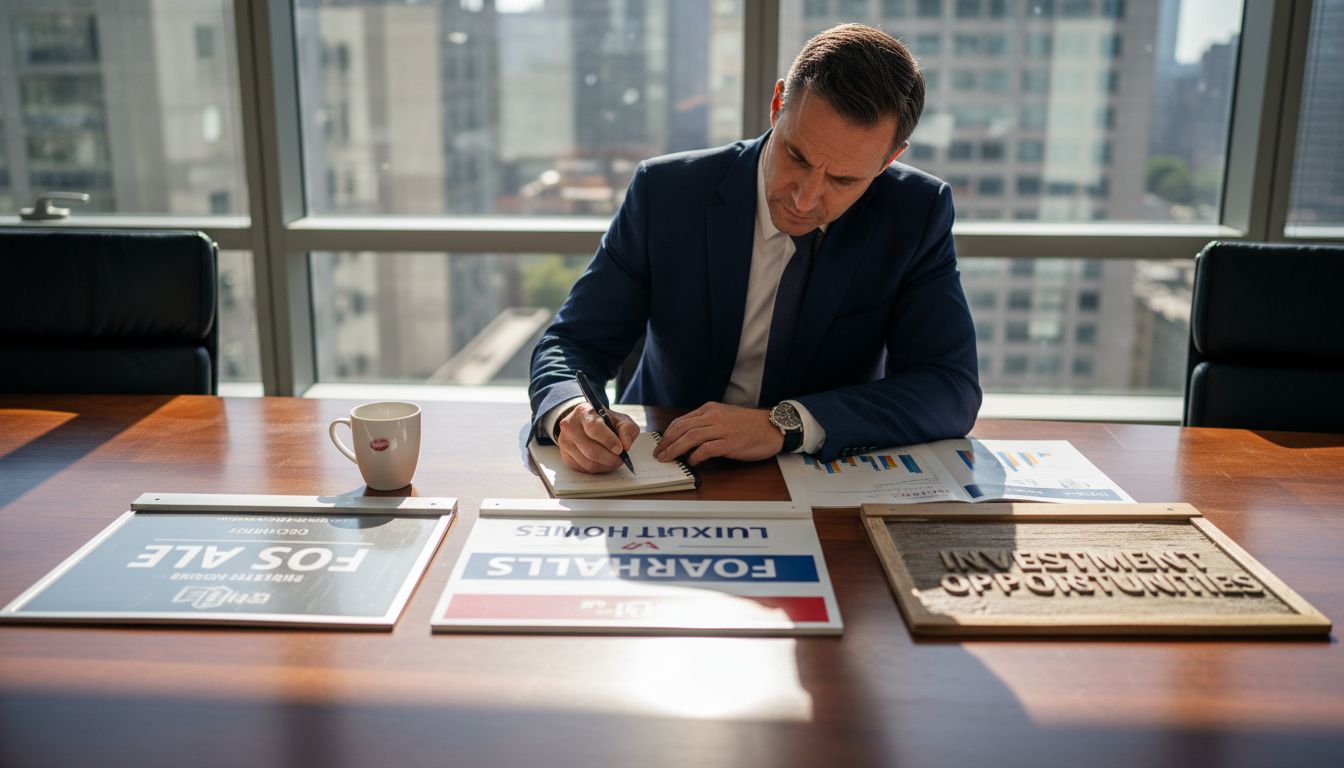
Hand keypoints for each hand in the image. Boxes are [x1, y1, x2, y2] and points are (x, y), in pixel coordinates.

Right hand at [555, 403, 639, 473]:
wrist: (586, 424)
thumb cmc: (604, 421)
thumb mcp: (620, 420)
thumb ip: (627, 430)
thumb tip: (625, 445)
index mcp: (583, 412)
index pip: (594, 428)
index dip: (609, 441)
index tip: (620, 449)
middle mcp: (569, 426)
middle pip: (591, 450)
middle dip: (610, 458)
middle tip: (621, 459)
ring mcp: (564, 442)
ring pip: (588, 462)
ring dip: (605, 465)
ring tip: (614, 460)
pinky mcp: (565, 456)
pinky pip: (583, 469)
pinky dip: (597, 468)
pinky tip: (603, 462)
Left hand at [653, 402, 784, 465]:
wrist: (773, 428)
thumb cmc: (750, 425)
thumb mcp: (725, 417)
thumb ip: (707, 423)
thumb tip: (688, 439)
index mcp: (710, 409)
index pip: (682, 420)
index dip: (668, 433)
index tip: (661, 444)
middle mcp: (714, 416)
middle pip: (682, 428)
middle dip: (666, 442)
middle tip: (658, 454)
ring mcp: (723, 429)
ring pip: (691, 437)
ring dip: (675, 449)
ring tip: (667, 459)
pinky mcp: (731, 442)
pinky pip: (707, 449)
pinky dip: (696, 456)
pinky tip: (691, 462)